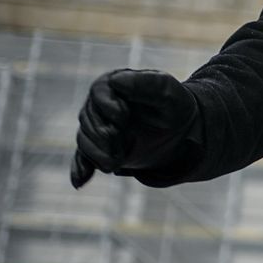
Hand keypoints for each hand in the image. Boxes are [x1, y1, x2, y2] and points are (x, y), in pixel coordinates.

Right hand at [70, 69, 198, 188]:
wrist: (181, 132)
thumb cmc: (174, 105)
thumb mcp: (167, 91)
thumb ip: (145, 82)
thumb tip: (115, 80)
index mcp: (116, 84)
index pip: (98, 91)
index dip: (107, 105)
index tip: (123, 116)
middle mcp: (101, 104)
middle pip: (88, 117)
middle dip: (102, 133)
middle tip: (120, 142)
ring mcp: (98, 126)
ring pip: (84, 139)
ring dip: (96, 153)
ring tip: (115, 162)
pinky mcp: (99, 147)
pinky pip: (83, 157)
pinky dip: (81, 169)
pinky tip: (80, 181)